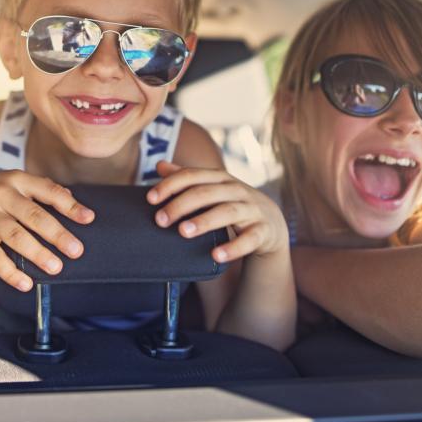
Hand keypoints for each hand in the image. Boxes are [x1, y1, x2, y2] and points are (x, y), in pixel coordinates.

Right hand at [0, 170, 93, 291]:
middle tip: (77, 250)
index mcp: (15, 180)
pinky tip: (25, 283)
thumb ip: (39, 189)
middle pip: (34, 216)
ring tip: (56, 268)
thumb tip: (71, 197)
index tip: (89, 219)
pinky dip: (10, 271)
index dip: (70, 205)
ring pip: (15, 236)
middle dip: (58, 234)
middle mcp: (0, 195)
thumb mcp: (10, 183)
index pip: (48, 190)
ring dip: (37, 253)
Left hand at [146, 160, 288, 262]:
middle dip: (181, 205)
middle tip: (160, 220)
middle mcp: (236, 190)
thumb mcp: (212, 190)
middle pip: (206, 193)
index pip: (193, 176)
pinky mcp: (263, 231)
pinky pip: (249, 239)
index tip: (149, 198)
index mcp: (220, 179)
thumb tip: (159, 165)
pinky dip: (234, 247)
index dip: (171, 185)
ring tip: (183, 232)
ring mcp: (252, 209)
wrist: (271, 224)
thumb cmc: (232, 204)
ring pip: (228, 212)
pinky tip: (216, 255)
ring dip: (204, 221)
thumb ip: (188, 179)